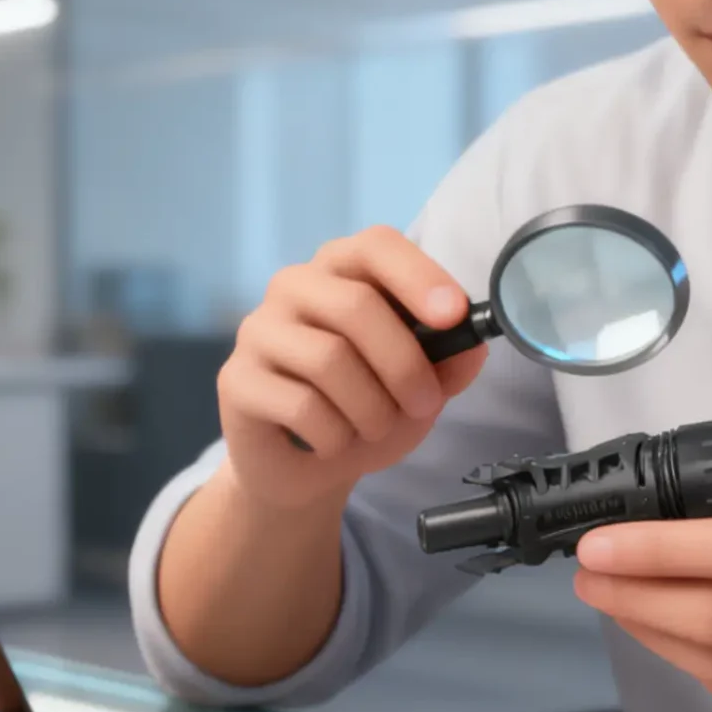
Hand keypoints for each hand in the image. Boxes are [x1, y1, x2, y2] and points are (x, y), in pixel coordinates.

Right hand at [215, 226, 490, 510]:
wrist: (304, 467)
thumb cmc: (363, 410)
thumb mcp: (421, 388)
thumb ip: (449, 362)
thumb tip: (475, 345)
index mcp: (342, 270)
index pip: (377, 245)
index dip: (417, 275)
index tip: (453, 315)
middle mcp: (294, 286)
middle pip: (356, 306)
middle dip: (404, 365)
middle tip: (424, 404)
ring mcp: (258, 330)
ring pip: (330, 360)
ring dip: (371, 410)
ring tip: (374, 428)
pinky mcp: (236, 380)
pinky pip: (301, 405)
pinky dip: (334, 436)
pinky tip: (332, 443)